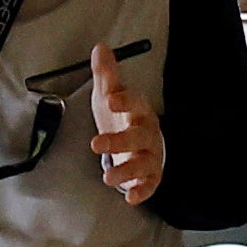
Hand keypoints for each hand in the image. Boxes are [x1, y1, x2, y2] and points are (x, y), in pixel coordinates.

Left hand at [89, 44, 162, 206]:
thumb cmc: (123, 117)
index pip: (136, 102)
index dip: (125, 100)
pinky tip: (130, 198)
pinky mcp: (151, 175)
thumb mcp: (111, 94)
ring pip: (144, 163)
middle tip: (96, 143)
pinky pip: (151, 184)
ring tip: (107, 179)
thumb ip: (107, 75)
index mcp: (139, 109)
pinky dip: (142, 192)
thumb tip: (100, 48)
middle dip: (119, 141)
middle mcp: (148, 132)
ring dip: (127, 171)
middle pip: (139, 136)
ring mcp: (151, 155)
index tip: (111, 100)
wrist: (140, 142)